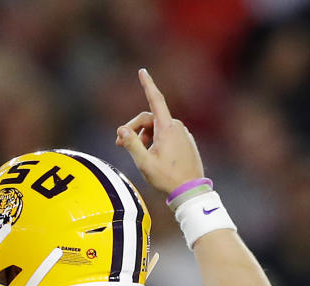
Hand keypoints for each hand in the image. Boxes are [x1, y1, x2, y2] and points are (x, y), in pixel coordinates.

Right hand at [115, 69, 204, 195]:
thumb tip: (121, 129)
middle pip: (149, 119)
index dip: (147, 85)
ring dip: (143, 137)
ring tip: (138, 155)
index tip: (142, 71)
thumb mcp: (144, 162)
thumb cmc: (166, 178)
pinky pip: (166, 136)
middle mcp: (176, 127)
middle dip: (133, 128)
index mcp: (167, 128)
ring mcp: (183, 135)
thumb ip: (131, 144)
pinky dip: (155, 141)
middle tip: (118, 144)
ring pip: (157, 129)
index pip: (155, 100)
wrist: (190, 191)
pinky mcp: (186, 143)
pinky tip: (152, 158)